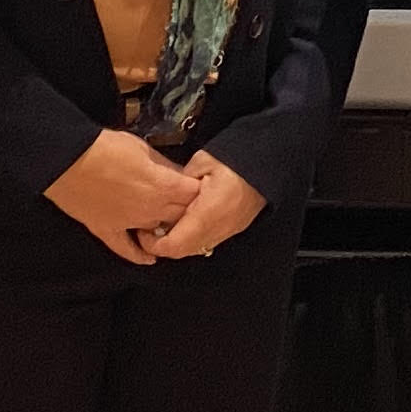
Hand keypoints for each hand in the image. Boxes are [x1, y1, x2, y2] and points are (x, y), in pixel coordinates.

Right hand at [47, 128, 203, 265]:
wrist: (67, 159)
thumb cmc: (104, 148)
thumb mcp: (142, 147)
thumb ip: (163, 164)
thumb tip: (176, 173)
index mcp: (163, 186)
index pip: (195, 195)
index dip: (198, 190)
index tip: (197, 186)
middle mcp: (151, 209)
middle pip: (182, 217)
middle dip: (187, 210)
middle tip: (185, 204)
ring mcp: (129, 223)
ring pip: (158, 234)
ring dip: (165, 229)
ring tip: (168, 223)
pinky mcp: (107, 230)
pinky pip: (127, 250)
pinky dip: (139, 255)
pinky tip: (149, 258)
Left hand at [142, 150, 267, 260]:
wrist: (267, 163)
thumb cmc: (236, 159)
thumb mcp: (201, 163)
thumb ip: (180, 183)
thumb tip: (165, 194)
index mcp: (206, 213)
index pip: (173, 245)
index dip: (152, 244)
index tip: (143, 231)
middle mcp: (218, 228)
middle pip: (182, 251)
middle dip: (162, 245)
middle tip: (150, 229)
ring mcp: (227, 231)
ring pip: (194, 248)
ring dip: (177, 242)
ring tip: (166, 224)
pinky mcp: (234, 228)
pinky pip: (206, 241)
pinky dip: (191, 236)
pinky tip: (185, 221)